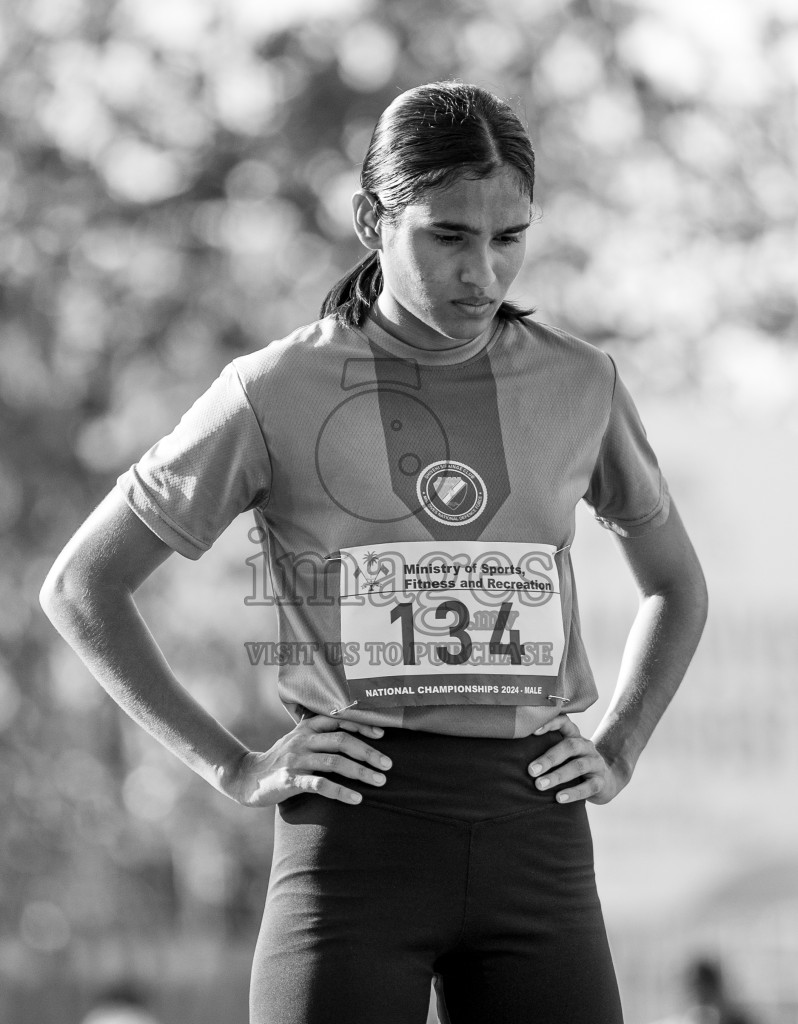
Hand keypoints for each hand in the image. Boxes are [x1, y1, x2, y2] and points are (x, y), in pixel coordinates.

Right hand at [223, 715, 391, 807]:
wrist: (248, 777)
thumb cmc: (281, 757)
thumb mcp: (298, 738)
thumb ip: (320, 731)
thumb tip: (353, 727)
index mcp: (307, 727)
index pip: (339, 719)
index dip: (362, 724)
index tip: (383, 734)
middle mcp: (302, 739)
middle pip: (341, 740)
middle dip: (368, 752)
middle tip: (388, 764)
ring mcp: (296, 759)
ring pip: (334, 762)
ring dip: (360, 772)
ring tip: (379, 781)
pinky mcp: (289, 780)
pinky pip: (320, 785)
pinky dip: (341, 791)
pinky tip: (357, 799)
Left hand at [528, 715, 625, 804]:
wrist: (605, 781)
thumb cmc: (574, 764)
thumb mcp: (564, 753)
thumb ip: (546, 748)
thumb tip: (514, 753)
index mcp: (575, 735)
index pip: (564, 722)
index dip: (550, 724)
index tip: (533, 731)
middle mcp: (586, 746)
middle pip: (569, 746)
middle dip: (549, 758)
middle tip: (531, 770)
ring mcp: (596, 763)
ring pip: (578, 767)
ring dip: (558, 776)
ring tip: (540, 785)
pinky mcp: (601, 782)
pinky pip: (589, 787)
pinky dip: (573, 793)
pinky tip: (559, 798)